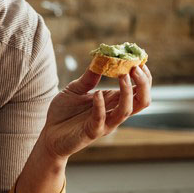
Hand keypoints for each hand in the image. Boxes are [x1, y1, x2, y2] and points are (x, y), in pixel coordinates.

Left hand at [38, 64, 152, 159]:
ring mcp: (104, 124)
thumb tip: (101, 58)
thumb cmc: (65, 112)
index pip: (139, 90)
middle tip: (136, 67)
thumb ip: (89, 77)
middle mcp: (113, 112)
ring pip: (126, 111)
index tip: (139, 60)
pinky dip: (100, 106)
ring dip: (127, 92)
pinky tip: (97, 94)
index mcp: (113, 101)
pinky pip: (101, 120)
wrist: (49, 134)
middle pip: (141, 101)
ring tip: (122, 75)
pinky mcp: (91, 132)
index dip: (144, 77)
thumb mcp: (76, 88)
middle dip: (143, 84)